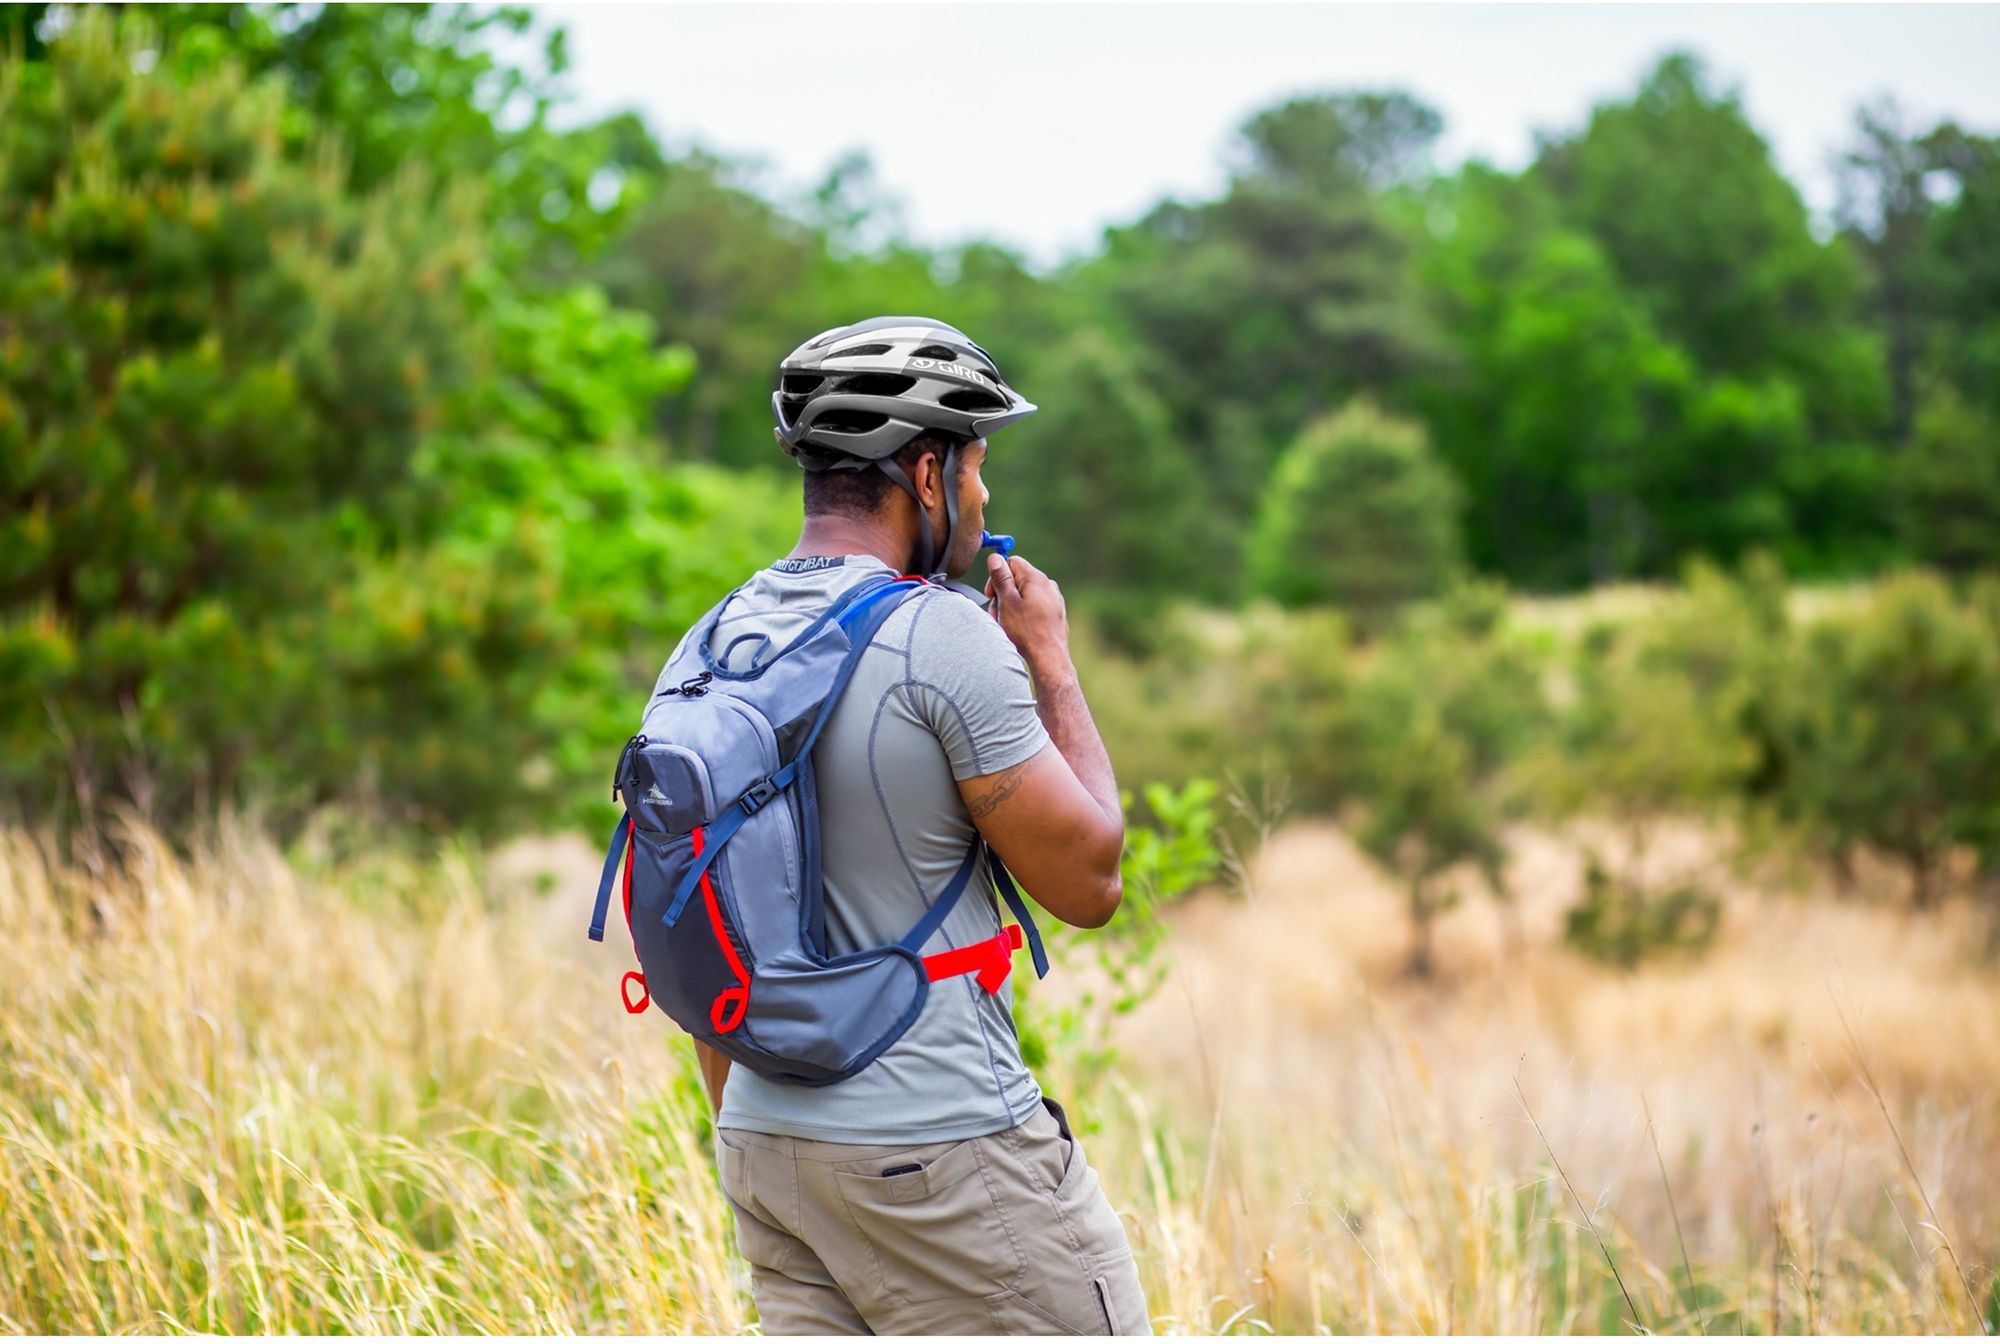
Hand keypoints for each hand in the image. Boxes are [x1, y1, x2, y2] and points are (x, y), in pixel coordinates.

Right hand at [985, 552, 1071, 671]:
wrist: (1049, 658)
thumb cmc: (1027, 631)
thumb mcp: (1007, 602)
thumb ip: (1001, 578)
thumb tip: (995, 558)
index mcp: (1036, 578)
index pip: (1012, 562)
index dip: (997, 576)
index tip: (991, 594)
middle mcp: (1048, 585)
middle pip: (1018, 579)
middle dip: (1003, 595)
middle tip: (996, 613)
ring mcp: (1054, 599)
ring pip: (1024, 595)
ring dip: (1011, 607)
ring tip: (1007, 625)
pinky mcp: (1055, 613)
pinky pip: (1034, 607)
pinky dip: (1023, 614)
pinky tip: (1019, 630)